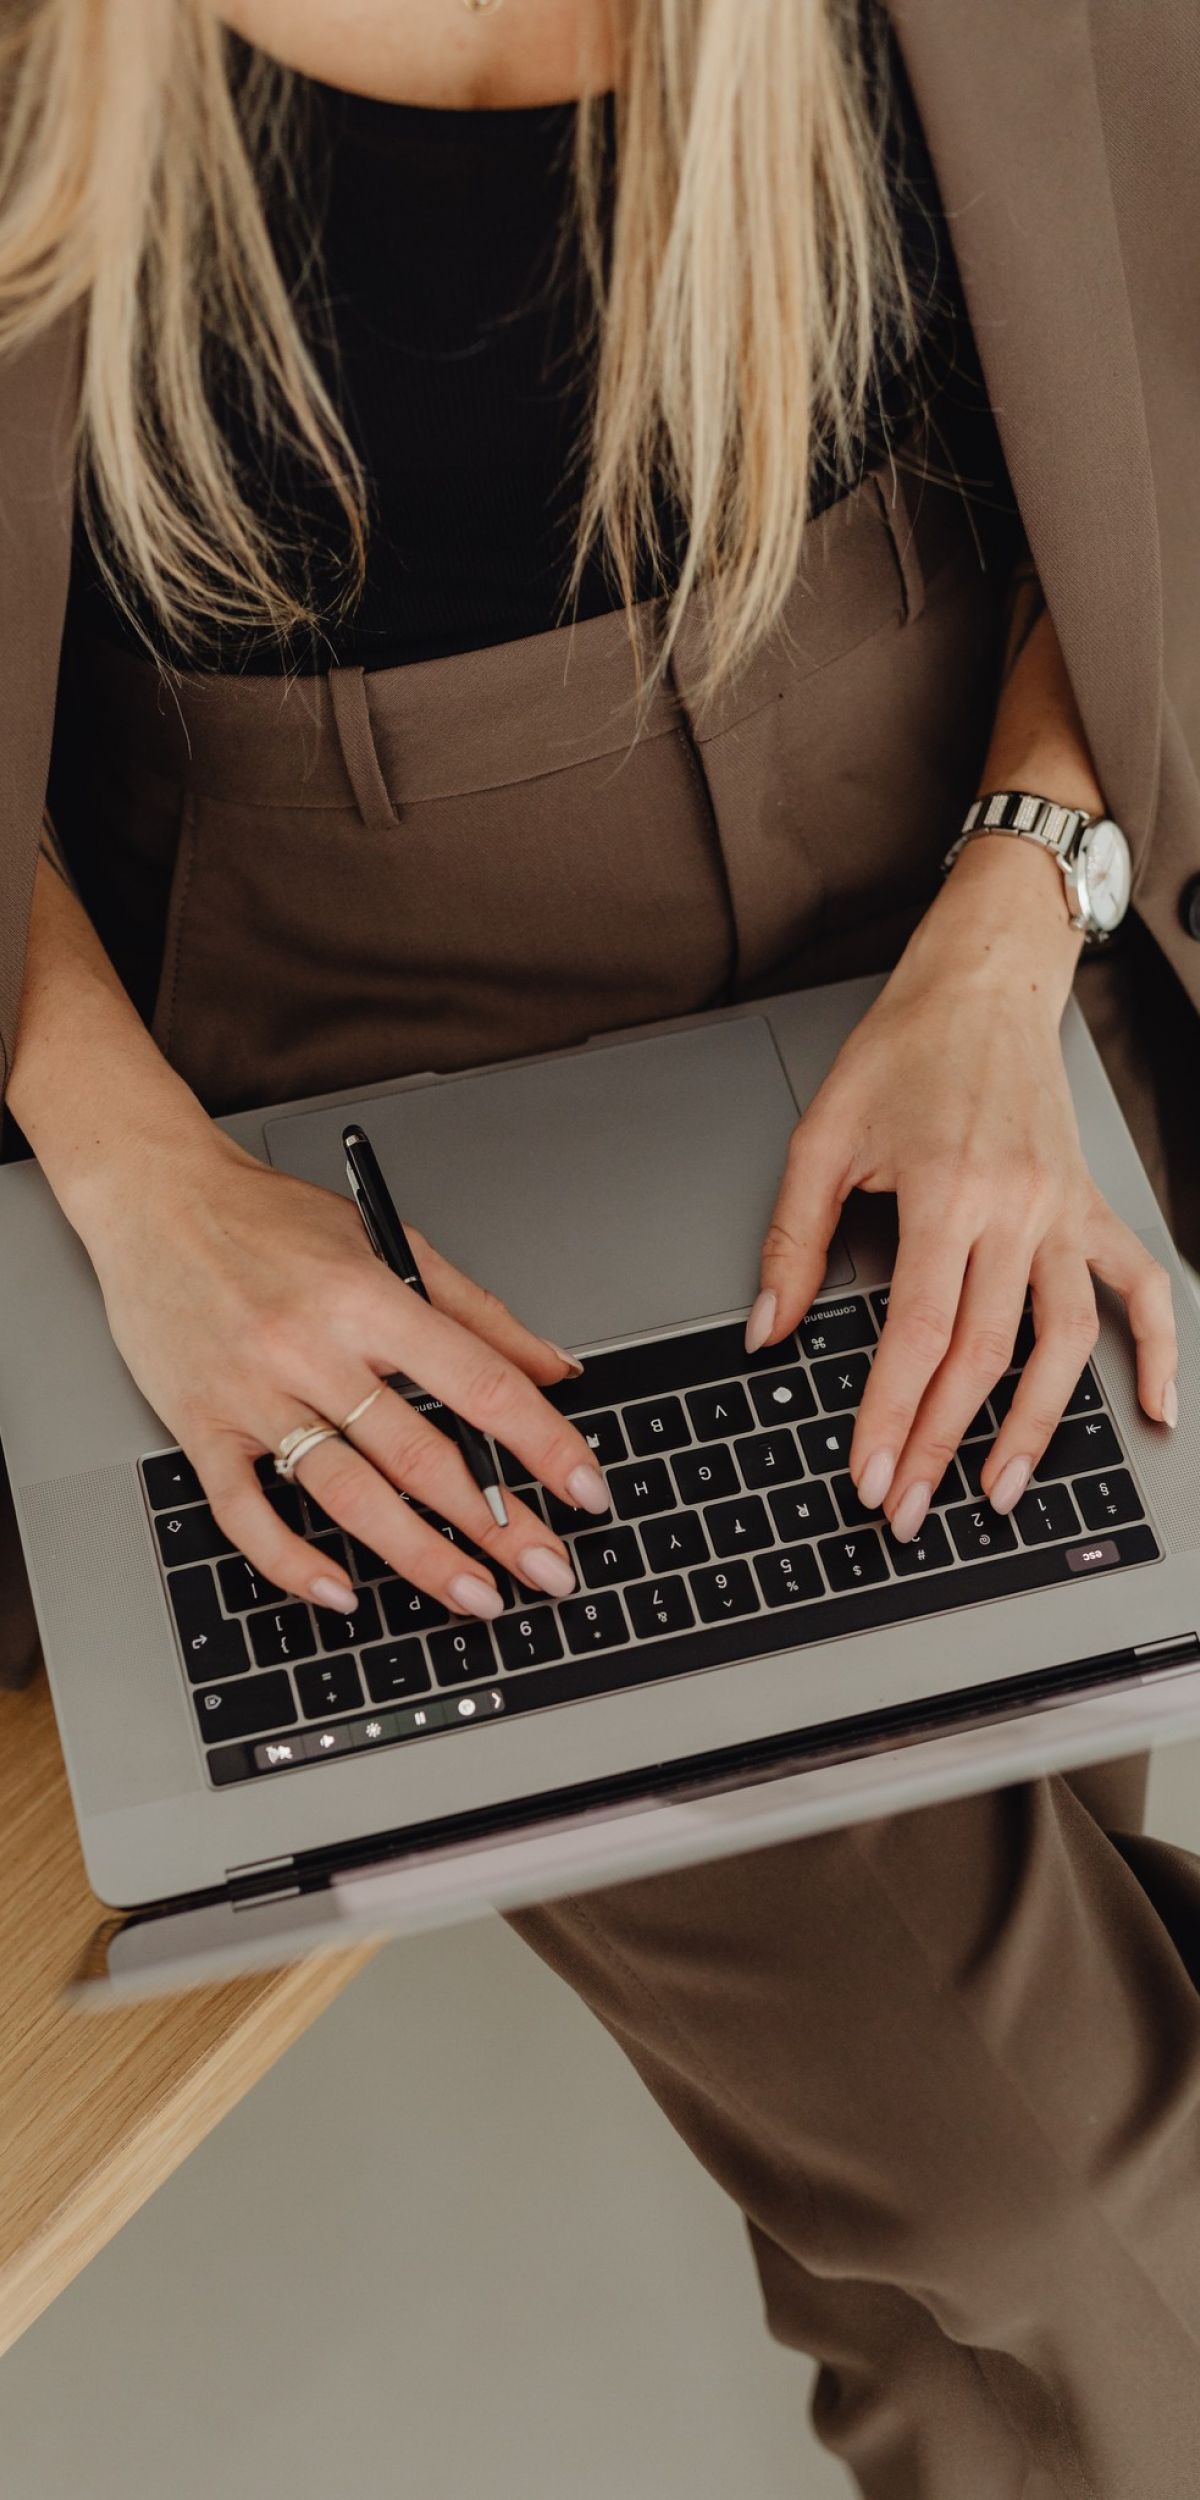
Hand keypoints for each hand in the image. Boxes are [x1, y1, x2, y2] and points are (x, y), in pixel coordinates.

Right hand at [87, 1128, 606, 1620]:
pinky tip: (341, 1592)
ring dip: (420, 1558)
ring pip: (348, 1495)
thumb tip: (554, 1367)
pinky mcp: (200, 1426)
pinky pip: (245, 1512)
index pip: (478, 1382)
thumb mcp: (386, 1241)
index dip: (541, 1443)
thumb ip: (475, 1311)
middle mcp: (311, 1348)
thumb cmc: (267, 1218)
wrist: (154, 1199)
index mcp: (366, 1296)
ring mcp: (253, 1393)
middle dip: (497, 1524)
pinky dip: (292, 1561)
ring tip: (475, 1595)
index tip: (585, 1487)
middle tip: (549, 1569)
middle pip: (420, 1456)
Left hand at [751, 838, 1177, 1543]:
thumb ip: (793, 1242)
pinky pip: (1138, 1285)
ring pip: (1066, 1339)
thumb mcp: (822, 1136)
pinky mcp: (1091, 1204)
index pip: (920, 1332)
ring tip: (1001, 1490)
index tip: (870, 1474)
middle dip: (943, 1442)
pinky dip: (1157, 1350)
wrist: (982, 982)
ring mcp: (1064, 1209)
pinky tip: (1153, 1410)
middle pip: (986, 1353)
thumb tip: (765, 1333)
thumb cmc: (902, 1049)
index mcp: (945, 1189)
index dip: (892, 1415)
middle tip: (909, 1507)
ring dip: (1038, 1425)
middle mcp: (1016, 1206)